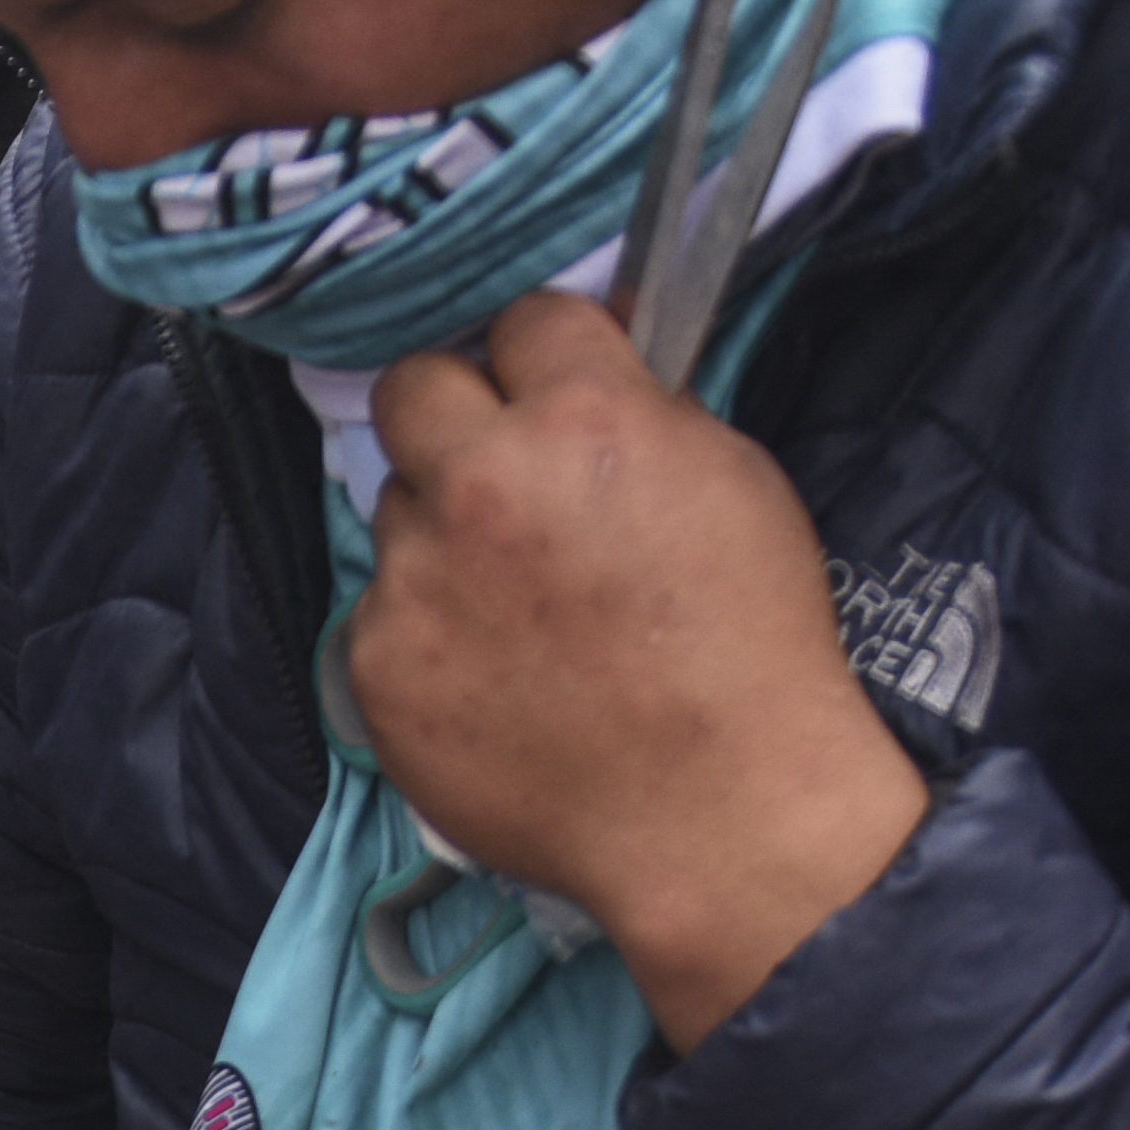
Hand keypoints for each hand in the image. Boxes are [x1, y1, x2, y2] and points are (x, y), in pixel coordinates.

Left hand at [352, 290, 929, 1054]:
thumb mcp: (733, 481)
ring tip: (517, 605)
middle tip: (497, 469)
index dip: (547, 358)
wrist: (720, 810)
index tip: (559, 393)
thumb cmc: (750, 649)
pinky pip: (383, 614)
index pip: (522, 319)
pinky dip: (428, 633)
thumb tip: (595, 364)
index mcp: (582, 421)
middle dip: (454, 414)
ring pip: (397, 508)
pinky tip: (495, 677)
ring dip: (442, 535)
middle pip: (411, 386)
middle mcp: (481, 485)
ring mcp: (418, 579)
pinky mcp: (379, 665)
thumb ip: (644, 410)